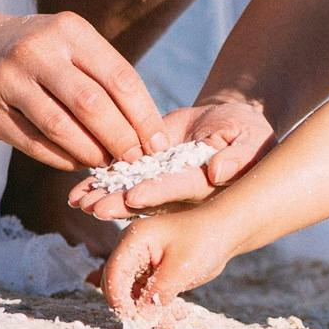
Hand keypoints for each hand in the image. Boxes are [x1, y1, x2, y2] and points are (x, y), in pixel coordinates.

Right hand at [0, 11, 164, 171]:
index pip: (119, 77)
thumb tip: (146, 130)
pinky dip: (61, 158)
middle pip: (90, 104)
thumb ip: (106, 77)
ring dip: (90, 152)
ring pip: (59, 127)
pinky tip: (78, 162)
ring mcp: (7, 80)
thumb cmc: (44, 51)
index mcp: (69, 31)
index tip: (157, 142)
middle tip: (135, 159)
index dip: (143, 115)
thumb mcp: (74, 43)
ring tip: (108, 163)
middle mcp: (36, 51)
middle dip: (120, 138)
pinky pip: (32, 142)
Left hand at [66, 98, 274, 220]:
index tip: (133, 197)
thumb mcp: (252, 140)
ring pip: (128, 190)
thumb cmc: (249, 132)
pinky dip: (101, 181)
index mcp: (204, 185)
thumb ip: (239, 156)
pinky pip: (122, 175)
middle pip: (147, 198)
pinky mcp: (148, 169)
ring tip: (77, 201)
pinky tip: (78, 188)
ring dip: (103, 196)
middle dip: (119, 203)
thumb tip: (219, 172)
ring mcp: (162, 181)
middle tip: (92, 208)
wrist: (229, 120)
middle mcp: (179, 190)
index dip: (157, 193)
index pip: (178, 189)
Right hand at [99, 208, 238, 318]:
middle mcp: (133, 249)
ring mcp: (142, 261)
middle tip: (155, 326)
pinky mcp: (152, 273)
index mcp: (135, 239)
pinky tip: (175, 318)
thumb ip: (157, 294)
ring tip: (171, 325)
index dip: (118, 299)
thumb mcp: (181, 270)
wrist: (225, 231)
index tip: (132, 319)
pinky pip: (147, 295)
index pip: (114, 273)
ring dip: (148, 312)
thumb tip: (141, 319)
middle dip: (133, 308)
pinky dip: (158, 308)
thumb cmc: (204, 241)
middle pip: (119, 286)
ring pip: (133, 295)